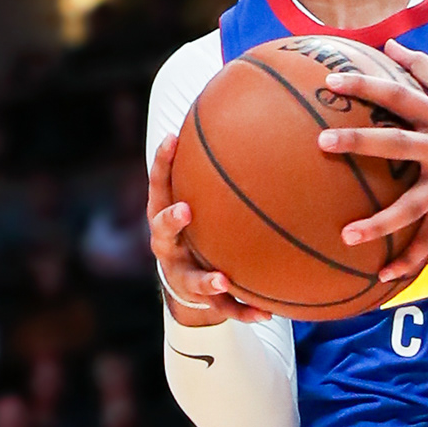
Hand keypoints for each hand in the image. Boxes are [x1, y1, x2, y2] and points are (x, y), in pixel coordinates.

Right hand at [148, 134, 269, 324]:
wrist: (189, 283)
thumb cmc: (200, 227)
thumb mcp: (201, 198)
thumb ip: (216, 169)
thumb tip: (242, 112)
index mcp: (166, 213)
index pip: (160, 183)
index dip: (163, 161)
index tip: (172, 138)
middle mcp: (169, 244)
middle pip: (162, 231)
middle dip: (171, 221)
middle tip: (185, 210)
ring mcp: (183, 273)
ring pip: (191, 279)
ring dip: (205, 280)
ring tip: (222, 279)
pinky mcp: (204, 299)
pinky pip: (225, 308)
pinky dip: (244, 311)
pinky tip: (267, 314)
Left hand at [318, 42, 427, 288]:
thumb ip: (423, 68)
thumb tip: (390, 43)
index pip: (397, 95)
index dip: (366, 86)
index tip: (331, 82)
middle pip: (396, 144)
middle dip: (359, 143)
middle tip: (322, 142)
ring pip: (410, 206)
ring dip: (379, 222)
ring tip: (347, 235)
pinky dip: (409, 259)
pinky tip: (383, 275)